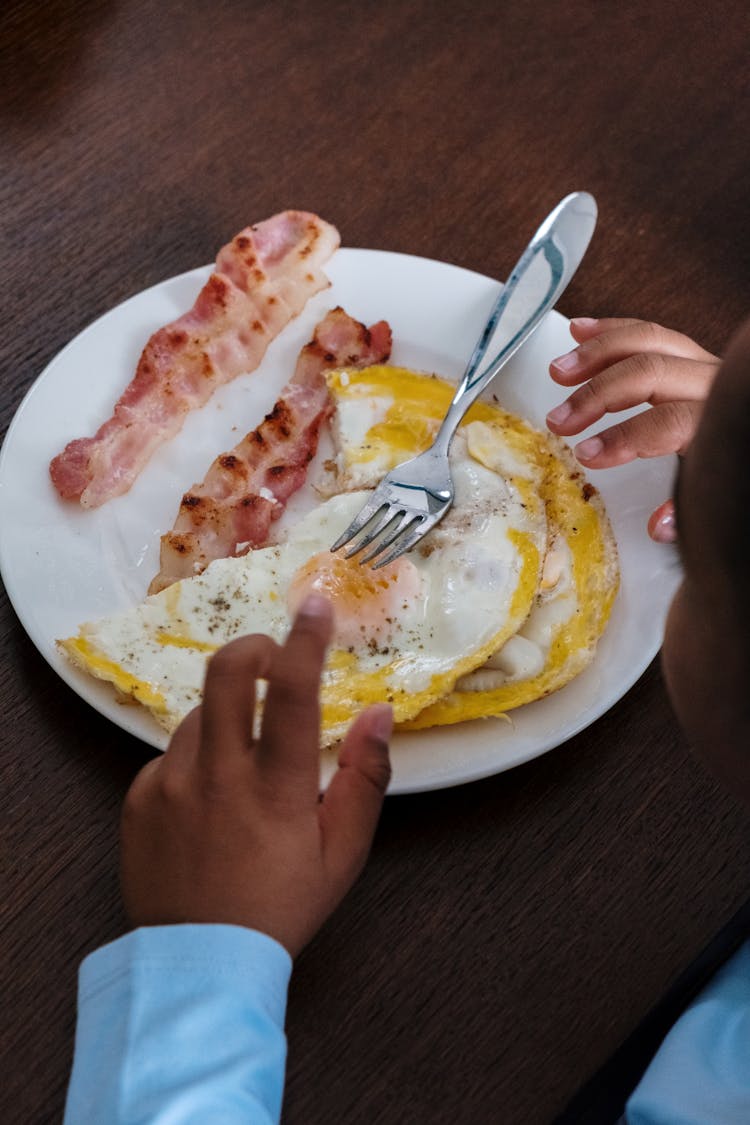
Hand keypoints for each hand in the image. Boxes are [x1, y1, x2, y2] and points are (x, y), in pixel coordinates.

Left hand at [120, 596, 392, 957]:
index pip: (290, 693)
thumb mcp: (342, 854)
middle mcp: (217, 777)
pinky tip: (208, 802)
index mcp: (275, 789)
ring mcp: (170, 784)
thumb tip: (378, 712)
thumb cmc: (282, 906)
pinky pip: (171, 755)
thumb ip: (365, 778)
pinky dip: (197, 760)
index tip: (315, 604)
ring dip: (227, 718)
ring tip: (243, 766)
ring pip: (199, 714)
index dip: (305, 640)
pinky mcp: (139, 798)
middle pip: (224, 674)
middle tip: (270, 659)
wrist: (199, 965)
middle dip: (252, 648)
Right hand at [545, 317, 718, 540]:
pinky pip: (649, 332)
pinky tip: (578, 332)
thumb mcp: (717, 491)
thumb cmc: (733, 461)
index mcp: (716, 422)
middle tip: (560, 420)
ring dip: (596, 353)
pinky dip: (610, 330)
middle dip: (598, 394)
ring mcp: (701, 362)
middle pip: (651, 372)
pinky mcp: (690, 353)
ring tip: (559, 372)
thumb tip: (659, 526)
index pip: (668, 422)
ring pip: (647, 340)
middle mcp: (711, 383)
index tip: (585, 453)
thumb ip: (688, 507)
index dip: (624, 436)